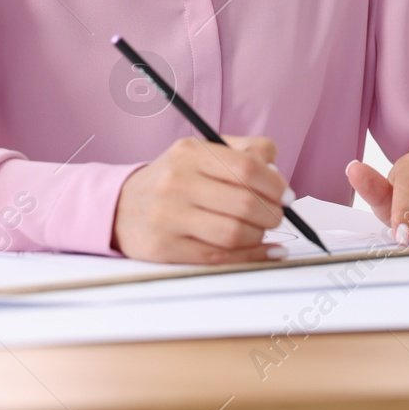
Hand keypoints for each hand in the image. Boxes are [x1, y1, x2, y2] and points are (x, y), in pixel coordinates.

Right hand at [112, 135, 292, 263]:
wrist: (121, 206)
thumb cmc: (175, 179)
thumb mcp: (204, 151)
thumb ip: (247, 152)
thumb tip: (278, 175)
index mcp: (190, 152)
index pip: (247, 167)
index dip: (276, 184)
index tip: (287, 195)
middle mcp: (176, 182)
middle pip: (244, 203)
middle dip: (272, 213)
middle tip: (277, 215)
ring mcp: (168, 217)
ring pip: (234, 233)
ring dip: (259, 236)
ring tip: (261, 231)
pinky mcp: (164, 248)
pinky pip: (219, 258)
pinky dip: (249, 257)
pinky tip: (263, 251)